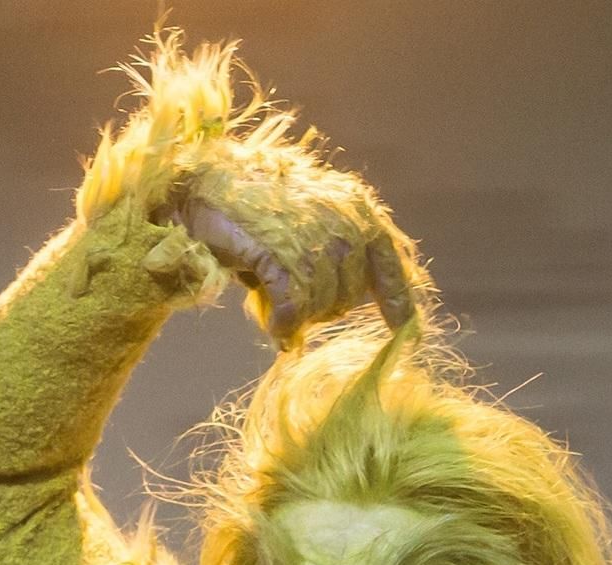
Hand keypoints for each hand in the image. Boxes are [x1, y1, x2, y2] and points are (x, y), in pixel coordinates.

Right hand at [161, 163, 417, 344]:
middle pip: (349, 295)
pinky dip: (285, 320)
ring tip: (278, 309)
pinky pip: (293, 304)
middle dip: (324, 310)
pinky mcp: (278, 250)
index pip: (390, 261)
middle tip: (296, 305)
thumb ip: (333, 262)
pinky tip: (277, 326)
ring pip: (321, 303)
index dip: (397, 302)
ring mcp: (311, 234)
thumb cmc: (256, 209)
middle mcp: (342, 219)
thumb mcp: (308, 227)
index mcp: (356, 209)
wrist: (204, 184)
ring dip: (300, 316)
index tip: (407, 332)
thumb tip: (335, 311)